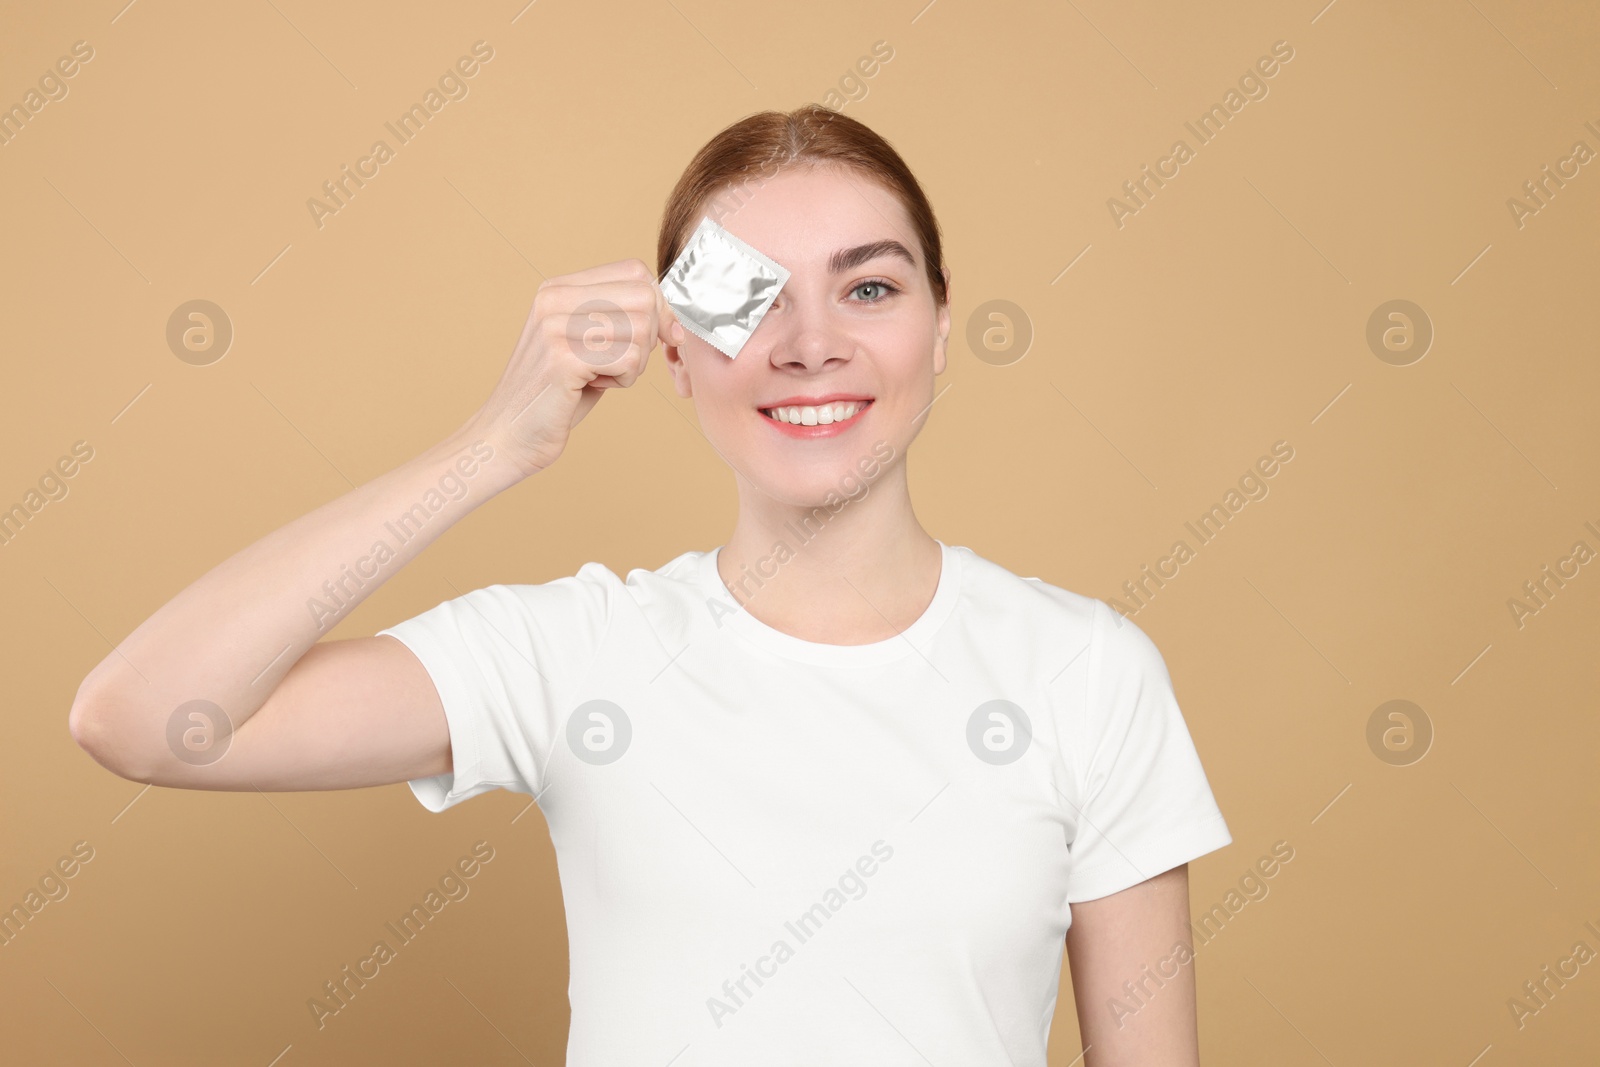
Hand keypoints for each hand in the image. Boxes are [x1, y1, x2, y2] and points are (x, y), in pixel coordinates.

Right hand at [469, 259, 684, 478]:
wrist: (507, 434)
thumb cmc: (554, 394)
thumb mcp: (584, 345)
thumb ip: (617, 321)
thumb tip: (671, 316)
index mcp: (557, 289)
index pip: (634, 272)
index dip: (659, 304)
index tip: (664, 334)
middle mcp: (553, 300)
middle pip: (643, 298)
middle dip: (651, 335)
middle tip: (624, 361)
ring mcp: (555, 327)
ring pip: (640, 331)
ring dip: (636, 363)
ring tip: (603, 375)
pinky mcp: (563, 359)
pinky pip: (629, 360)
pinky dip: (625, 380)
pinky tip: (595, 386)